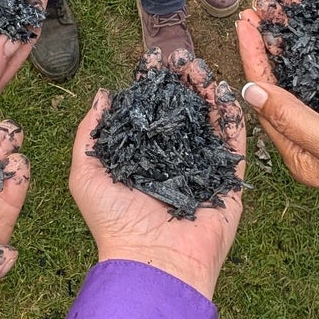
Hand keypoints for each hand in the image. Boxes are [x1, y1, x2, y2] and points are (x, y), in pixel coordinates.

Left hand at [69, 50, 245, 301]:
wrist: (154, 261)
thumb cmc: (113, 222)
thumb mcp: (85, 173)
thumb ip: (89, 133)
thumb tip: (104, 95)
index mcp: (141, 159)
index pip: (149, 113)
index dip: (152, 85)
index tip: (154, 58)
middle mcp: (172, 161)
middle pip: (181, 112)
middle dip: (181, 82)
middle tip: (182, 56)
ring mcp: (201, 169)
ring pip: (208, 122)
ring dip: (206, 92)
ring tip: (201, 67)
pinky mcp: (228, 180)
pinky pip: (233, 143)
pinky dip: (232, 117)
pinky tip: (225, 91)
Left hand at [235, 13, 318, 220]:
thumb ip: (294, 119)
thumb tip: (250, 91)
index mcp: (303, 153)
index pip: (266, 99)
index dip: (253, 58)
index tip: (245, 20)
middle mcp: (318, 135)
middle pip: (284, 83)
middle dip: (270, 44)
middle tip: (262, 4)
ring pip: (311, 73)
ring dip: (297, 40)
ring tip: (286, 6)